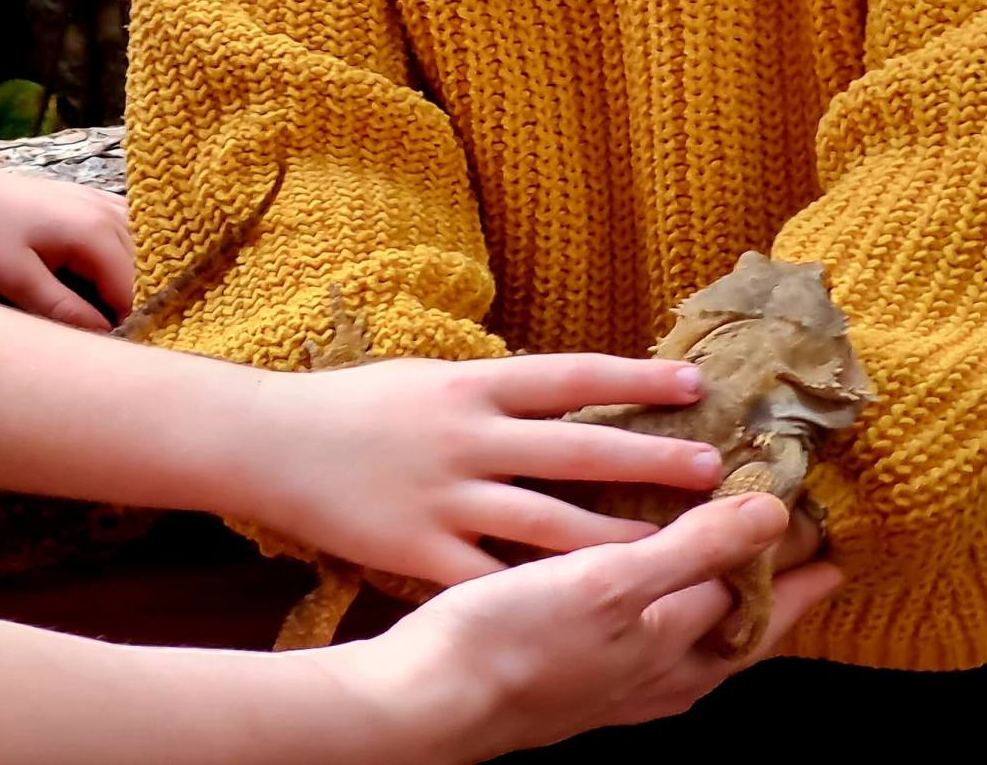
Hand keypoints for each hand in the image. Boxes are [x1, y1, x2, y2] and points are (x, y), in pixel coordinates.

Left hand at [0, 169, 135, 330]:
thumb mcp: (16, 280)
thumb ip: (65, 310)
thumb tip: (107, 335)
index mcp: (93, 233)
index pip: (133, 289)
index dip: (128, 323)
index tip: (114, 351)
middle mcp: (106, 211)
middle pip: (143, 268)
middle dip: (135, 302)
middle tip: (112, 338)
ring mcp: (98, 200)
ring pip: (140, 247)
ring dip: (134, 278)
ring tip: (112, 312)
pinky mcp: (86, 198)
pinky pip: (126, 227)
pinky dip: (128, 252)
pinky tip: (110, 274)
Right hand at [236, 352, 730, 585]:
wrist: (271, 442)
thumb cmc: (354, 404)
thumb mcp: (430, 376)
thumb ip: (497, 392)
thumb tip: (567, 392)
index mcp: (472, 383)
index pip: (571, 376)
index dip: (636, 381)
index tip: (695, 386)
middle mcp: (468, 435)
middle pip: (577, 450)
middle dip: (651, 462)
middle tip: (716, 471)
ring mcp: (446, 495)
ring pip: (551, 521)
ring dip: (618, 534)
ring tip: (676, 546)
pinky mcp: (421, 548)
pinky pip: (494, 577)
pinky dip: (543, 594)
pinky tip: (589, 611)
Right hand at [346, 495, 846, 756]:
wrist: (431, 700)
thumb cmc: (519, 641)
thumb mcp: (613, 583)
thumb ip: (694, 550)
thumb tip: (776, 515)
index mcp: (678, 652)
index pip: (765, 605)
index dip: (799, 566)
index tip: (830, 532)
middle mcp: (659, 676)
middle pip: (737, 632)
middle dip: (774, 592)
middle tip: (803, 553)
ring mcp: (617, 685)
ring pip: (694, 643)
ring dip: (721, 600)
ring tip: (733, 567)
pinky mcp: (576, 680)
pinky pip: (646, 644)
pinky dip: (664, 610)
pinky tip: (640, 598)